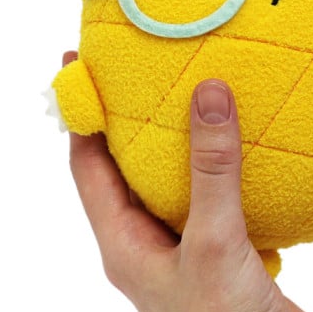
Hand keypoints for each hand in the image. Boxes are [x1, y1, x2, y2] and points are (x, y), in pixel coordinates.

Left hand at [65, 52, 312, 311]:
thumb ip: (211, 170)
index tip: (78, 62)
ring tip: (187, 90)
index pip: (87, 165)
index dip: (80, 112)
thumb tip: (207, 93)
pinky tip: (234, 140)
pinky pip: (210, 192)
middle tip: (137, 66)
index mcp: (124, 244)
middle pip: (125, 166)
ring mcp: (184, 246)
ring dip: (176, 137)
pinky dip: (216, 161)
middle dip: (128, 116)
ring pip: (170, 178)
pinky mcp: (221, 248)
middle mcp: (147, 242)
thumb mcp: (214, 244)